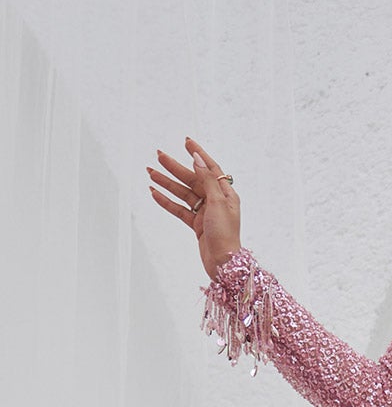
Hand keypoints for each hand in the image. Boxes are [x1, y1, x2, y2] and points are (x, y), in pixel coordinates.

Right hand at [146, 137, 241, 280]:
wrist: (223, 264)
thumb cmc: (225, 234)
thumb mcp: (217, 203)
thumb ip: (207, 180)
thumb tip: (198, 159)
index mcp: (226, 193)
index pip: (210, 168)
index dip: (198, 154)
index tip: (186, 141)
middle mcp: (216, 201)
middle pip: (193, 179)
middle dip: (175, 168)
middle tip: (158, 155)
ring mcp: (205, 213)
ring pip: (183, 194)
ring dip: (167, 183)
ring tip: (150, 172)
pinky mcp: (196, 225)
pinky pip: (179, 209)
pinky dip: (167, 201)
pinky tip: (154, 193)